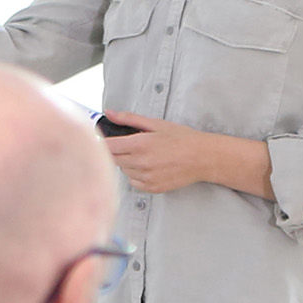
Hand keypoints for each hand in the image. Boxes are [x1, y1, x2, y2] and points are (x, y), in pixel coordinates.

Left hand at [100, 113, 266, 195]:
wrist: (202, 158)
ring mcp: (146, 178)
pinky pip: (133, 182)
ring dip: (127, 163)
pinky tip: (149, 166)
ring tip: (144, 155)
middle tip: (130, 145)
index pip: (107, 146)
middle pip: (112, 159)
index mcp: (140, 145)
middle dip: (116, 151)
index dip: (101, 142)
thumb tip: (110, 113)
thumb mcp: (156, 124)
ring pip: (123, 171)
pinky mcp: (151, 188)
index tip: (101, 139)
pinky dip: (136, 175)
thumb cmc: (182, 139)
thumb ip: (129, 119)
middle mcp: (141, 163)